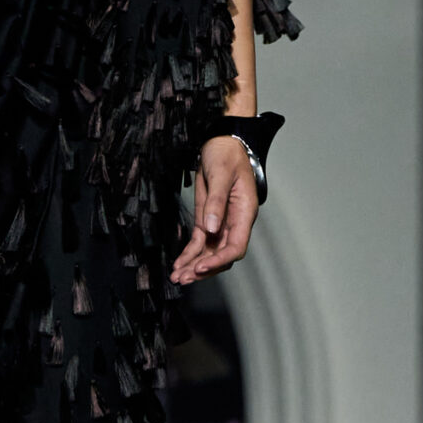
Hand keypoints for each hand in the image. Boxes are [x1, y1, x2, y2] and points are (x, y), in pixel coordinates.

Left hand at [169, 135, 257, 286]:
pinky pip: (199, 242)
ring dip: (194, 266)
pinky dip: (189, 254)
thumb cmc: (226, 155)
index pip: (236, 247)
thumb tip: (211, 228)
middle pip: (222, 255)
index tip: (200, 267)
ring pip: (210, 252)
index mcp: (244, 213)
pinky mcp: (207, 219)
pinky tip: (178, 265)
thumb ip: (217, 202)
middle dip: (204, 269)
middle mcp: (234, 222)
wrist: (220, 143)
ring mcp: (220, 223)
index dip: (219, 260)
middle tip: (184, 278)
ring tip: (177, 277)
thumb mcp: (221, 174)